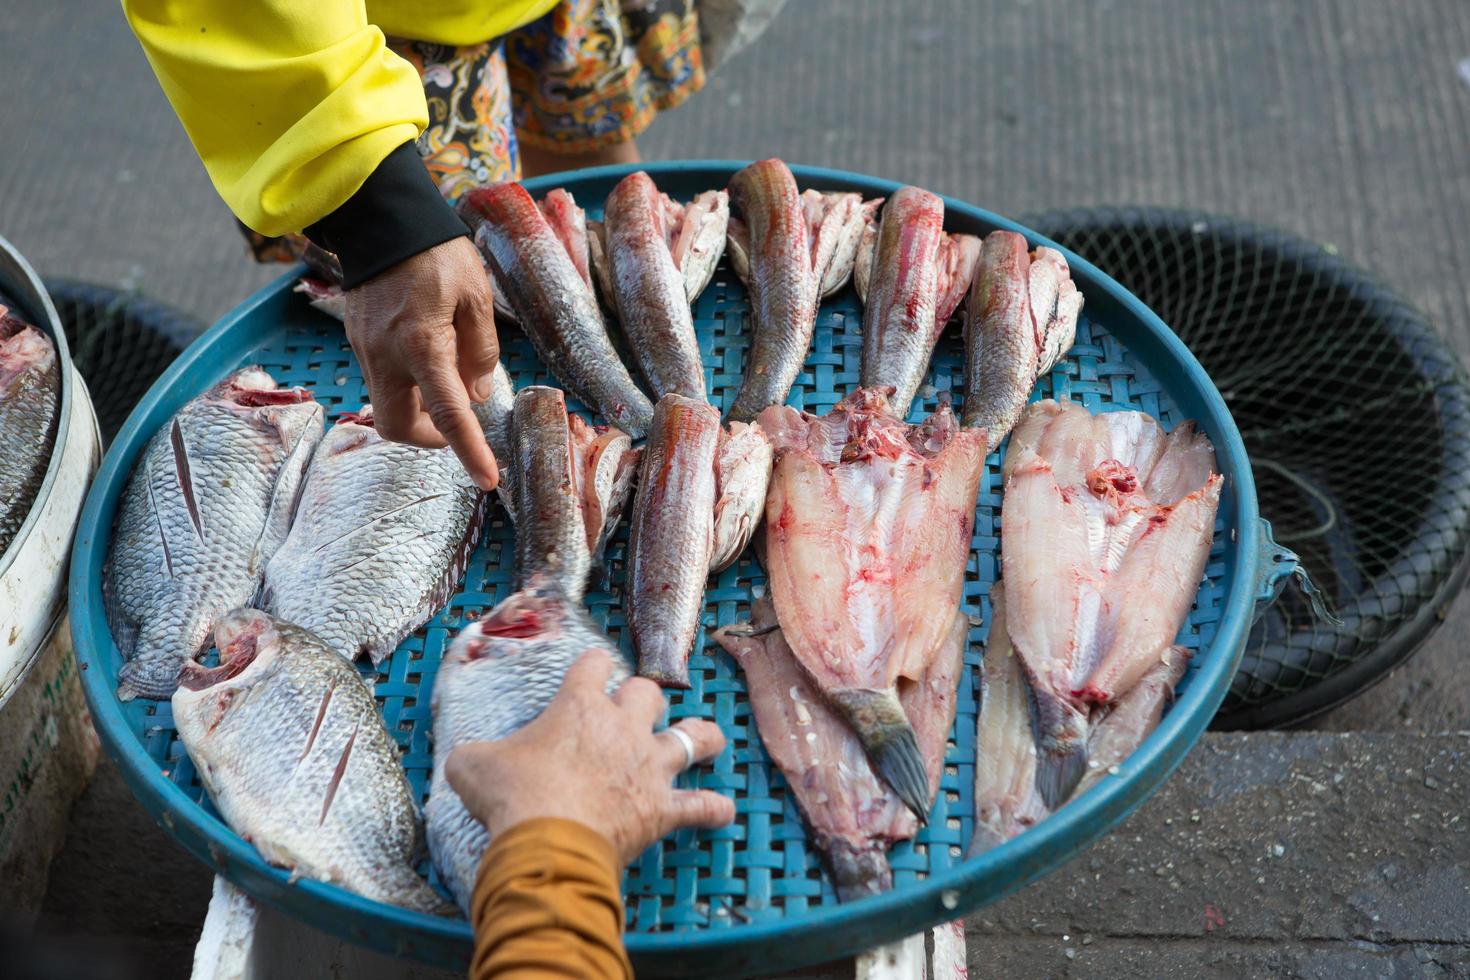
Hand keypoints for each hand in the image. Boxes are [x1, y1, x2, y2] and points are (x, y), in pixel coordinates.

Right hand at [344, 237, 500, 489]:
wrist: (380, 217)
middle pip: (397, 427)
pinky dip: (406, 384)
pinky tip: (426, 356)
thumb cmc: (437, 253)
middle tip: (456, 422)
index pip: (447, 413)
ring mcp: (365, 349)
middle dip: (428, 437)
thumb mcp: (477, 297)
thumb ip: (481, 350)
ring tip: (446, 377)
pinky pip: (381, 379)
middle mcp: (386, 355)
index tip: (488, 478)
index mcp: (422, 345)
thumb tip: (477, 393)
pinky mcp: (357, 340)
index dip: (469, 450)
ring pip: (387, 405)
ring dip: (417, 408)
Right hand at [446, 650, 734, 863]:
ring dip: (701, 738)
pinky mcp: (661, 808)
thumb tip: (463, 760)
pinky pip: (701, 806)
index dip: (594, 666)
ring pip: (692, 738)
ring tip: (706, 740)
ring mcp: (648, 767)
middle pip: (648, 694)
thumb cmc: (511, 797)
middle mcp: (621, 728)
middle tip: (633, 712)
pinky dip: (713, 809)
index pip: (594, 664)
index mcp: (578, 706)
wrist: (547, 841)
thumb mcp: (472, 765)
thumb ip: (474, 754)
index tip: (592, 672)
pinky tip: (723, 811)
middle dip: (643, 699)